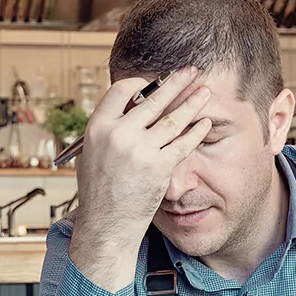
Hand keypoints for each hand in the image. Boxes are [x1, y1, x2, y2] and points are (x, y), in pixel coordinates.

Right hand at [69, 67, 214, 290]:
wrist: (106, 225)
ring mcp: (140, 151)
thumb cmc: (97, 191)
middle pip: (153, 99)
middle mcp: (118, 135)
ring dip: (192, 102)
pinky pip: (183, 143)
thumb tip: (124, 108)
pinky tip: (205, 123)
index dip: (141, 83)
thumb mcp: (90, 153)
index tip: (154, 82)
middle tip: (191, 71)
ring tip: (205, 91)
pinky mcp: (158, 167)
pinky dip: (196, 131)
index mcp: (97, 127)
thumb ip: (106, 130)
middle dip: (176, 82)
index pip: (122, 90)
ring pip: (173, 119)